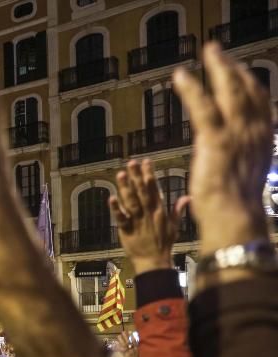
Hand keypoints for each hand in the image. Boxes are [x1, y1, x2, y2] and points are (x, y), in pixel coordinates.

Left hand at [110, 159, 188, 274]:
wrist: (154, 261)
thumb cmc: (163, 244)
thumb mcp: (174, 226)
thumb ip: (178, 210)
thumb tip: (188, 197)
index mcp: (160, 211)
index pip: (155, 189)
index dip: (150, 175)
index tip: (146, 162)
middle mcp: (149, 213)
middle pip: (142, 192)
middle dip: (137, 176)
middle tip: (132, 162)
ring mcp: (137, 221)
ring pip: (131, 202)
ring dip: (126, 188)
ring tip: (121, 174)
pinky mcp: (127, 230)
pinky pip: (121, 218)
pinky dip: (116, 208)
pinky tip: (111, 198)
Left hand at [173, 43, 272, 254]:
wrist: (234, 218)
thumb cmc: (236, 205)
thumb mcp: (247, 173)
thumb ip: (245, 154)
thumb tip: (241, 150)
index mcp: (263, 140)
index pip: (259, 102)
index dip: (248, 83)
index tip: (237, 69)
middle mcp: (255, 132)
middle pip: (248, 89)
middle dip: (233, 67)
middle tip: (219, 51)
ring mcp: (237, 134)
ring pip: (230, 90)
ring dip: (219, 67)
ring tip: (208, 51)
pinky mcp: (215, 140)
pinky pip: (203, 107)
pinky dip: (192, 89)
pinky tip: (181, 76)